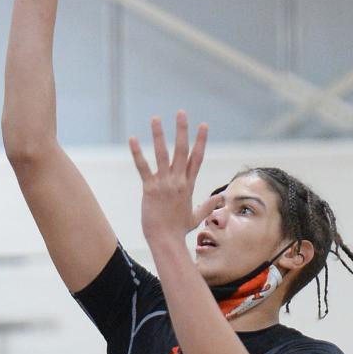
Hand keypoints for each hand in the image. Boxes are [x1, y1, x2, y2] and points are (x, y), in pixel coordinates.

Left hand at [129, 111, 217, 245]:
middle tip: (181, 112)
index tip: (203, 125)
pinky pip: (143, 167)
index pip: (197, 158)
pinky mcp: (150, 189)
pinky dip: (137, 153)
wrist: (166, 240)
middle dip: (182, 130)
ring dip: (159, 135)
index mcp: (188, 185)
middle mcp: (178, 181)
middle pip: (182, 150)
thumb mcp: (196, 216)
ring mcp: (164, 184)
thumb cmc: (178, 230)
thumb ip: (207, 205)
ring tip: (156, 118)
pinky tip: (133, 139)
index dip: (200, 141)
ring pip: (163, 154)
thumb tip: (219, 199)